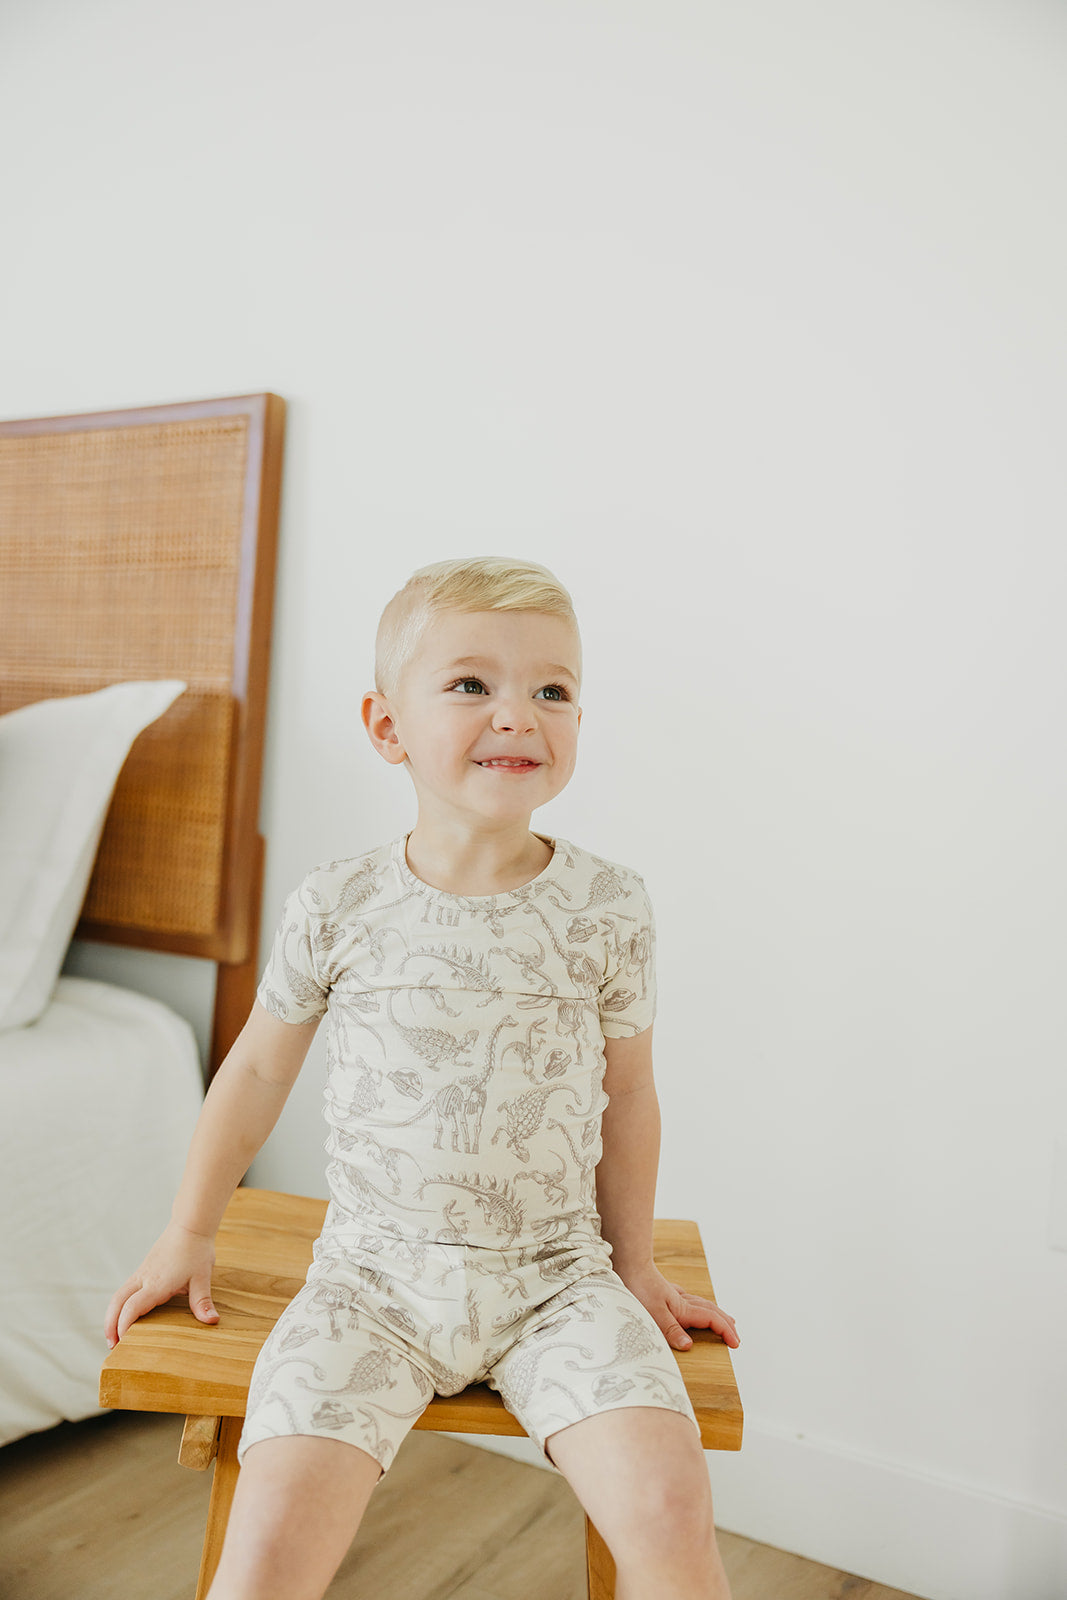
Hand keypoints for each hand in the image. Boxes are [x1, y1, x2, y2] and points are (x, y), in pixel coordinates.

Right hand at [105, 1220, 217, 1348]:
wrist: (190, 1225)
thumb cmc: (196, 1251)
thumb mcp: (202, 1277)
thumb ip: (203, 1301)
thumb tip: (212, 1320)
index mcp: (157, 1283)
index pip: (132, 1307)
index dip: (124, 1325)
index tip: (122, 1343)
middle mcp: (144, 1278)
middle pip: (116, 1302)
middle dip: (110, 1325)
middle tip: (112, 1346)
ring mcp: (141, 1273)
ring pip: (118, 1296)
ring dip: (112, 1316)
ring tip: (114, 1335)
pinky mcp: (143, 1270)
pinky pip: (125, 1290)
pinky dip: (119, 1305)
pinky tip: (125, 1315)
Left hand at [621, 1263, 739, 1351]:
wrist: (628, 1265)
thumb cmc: (639, 1288)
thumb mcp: (653, 1313)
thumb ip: (671, 1330)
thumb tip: (689, 1346)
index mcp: (683, 1308)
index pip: (712, 1320)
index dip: (726, 1331)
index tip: (735, 1344)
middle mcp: (682, 1301)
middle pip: (711, 1311)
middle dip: (726, 1324)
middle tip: (736, 1337)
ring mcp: (675, 1296)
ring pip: (702, 1305)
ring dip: (716, 1314)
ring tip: (726, 1322)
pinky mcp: (666, 1293)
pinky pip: (690, 1301)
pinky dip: (699, 1306)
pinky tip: (694, 1306)